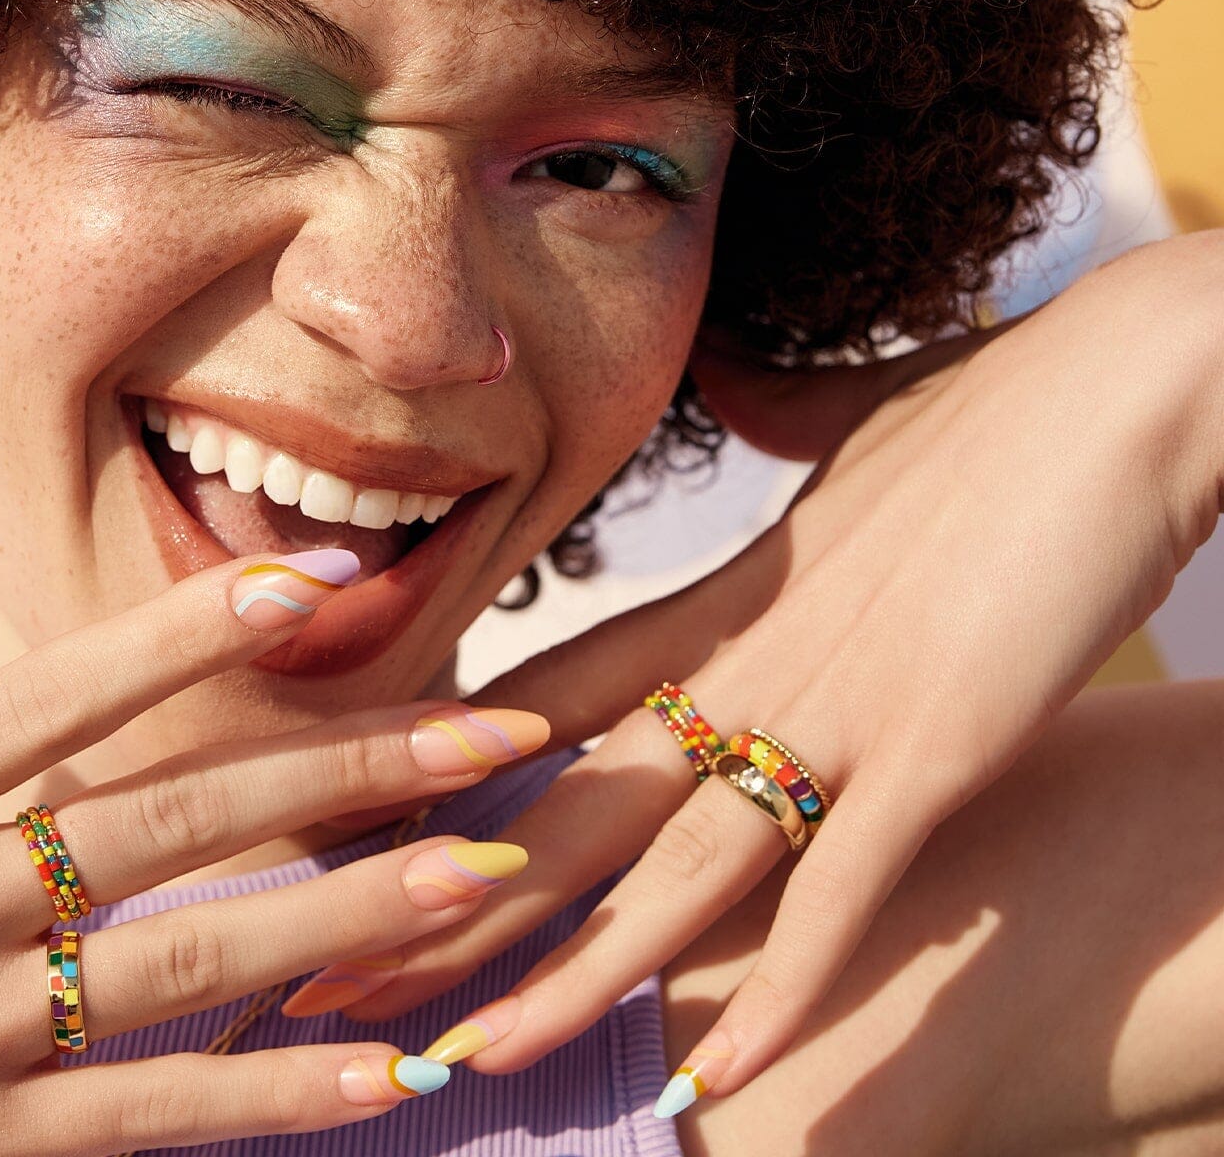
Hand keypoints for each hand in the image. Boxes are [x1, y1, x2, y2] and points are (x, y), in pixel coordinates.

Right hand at [0, 525, 546, 1153]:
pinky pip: (143, 1126)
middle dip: (346, 768)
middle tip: (492, 731)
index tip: (312, 586)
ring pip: (191, 964)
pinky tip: (391, 1077)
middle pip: (172, 820)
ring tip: (487, 874)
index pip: (50, 697)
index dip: (183, 633)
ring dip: (354, 914)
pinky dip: (271, 1098)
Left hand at [330, 231, 1223, 1104]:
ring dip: (569, 974)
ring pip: (671, 866)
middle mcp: (754, 658)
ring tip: (467, 1059)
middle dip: (458, 898)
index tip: (362, 828)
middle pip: (573, 796)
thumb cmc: (995, 400)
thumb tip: (747, 380)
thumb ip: (785, 423)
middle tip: (340, 974)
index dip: (451, 770)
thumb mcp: (860, 424)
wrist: (1121, 383)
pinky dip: (779, 993)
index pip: (550, 694)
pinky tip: (711, 1082)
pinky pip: (842, 893)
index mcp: (725, 593)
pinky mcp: (940, 744)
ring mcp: (840, 705)